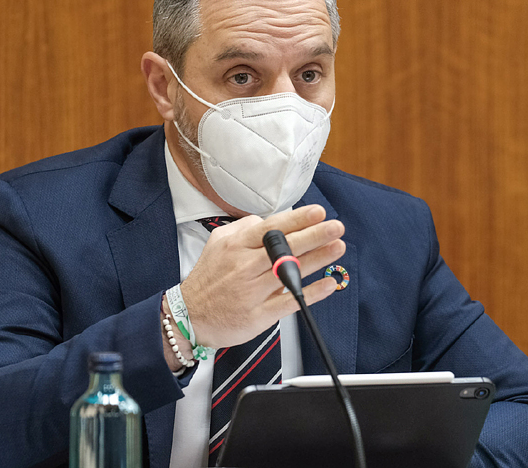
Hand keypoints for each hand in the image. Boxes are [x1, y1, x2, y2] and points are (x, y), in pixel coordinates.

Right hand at [181, 204, 345, 348]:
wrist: (190, 316)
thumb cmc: (209, 279)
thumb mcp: (218, 243)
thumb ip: (244, 229)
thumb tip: (270, 220)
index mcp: (236, 246)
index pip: (271, 228)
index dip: (297, 220)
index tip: (318, 213)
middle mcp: (245, 266)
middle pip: (284, 247)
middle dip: (314, 235)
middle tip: (336, 227)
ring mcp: (252, 291)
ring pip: (289, 272)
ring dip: (318, 259)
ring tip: (337, 248)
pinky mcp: (258, 315)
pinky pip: (288, 302)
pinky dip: (310, 293)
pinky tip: (327, 284)